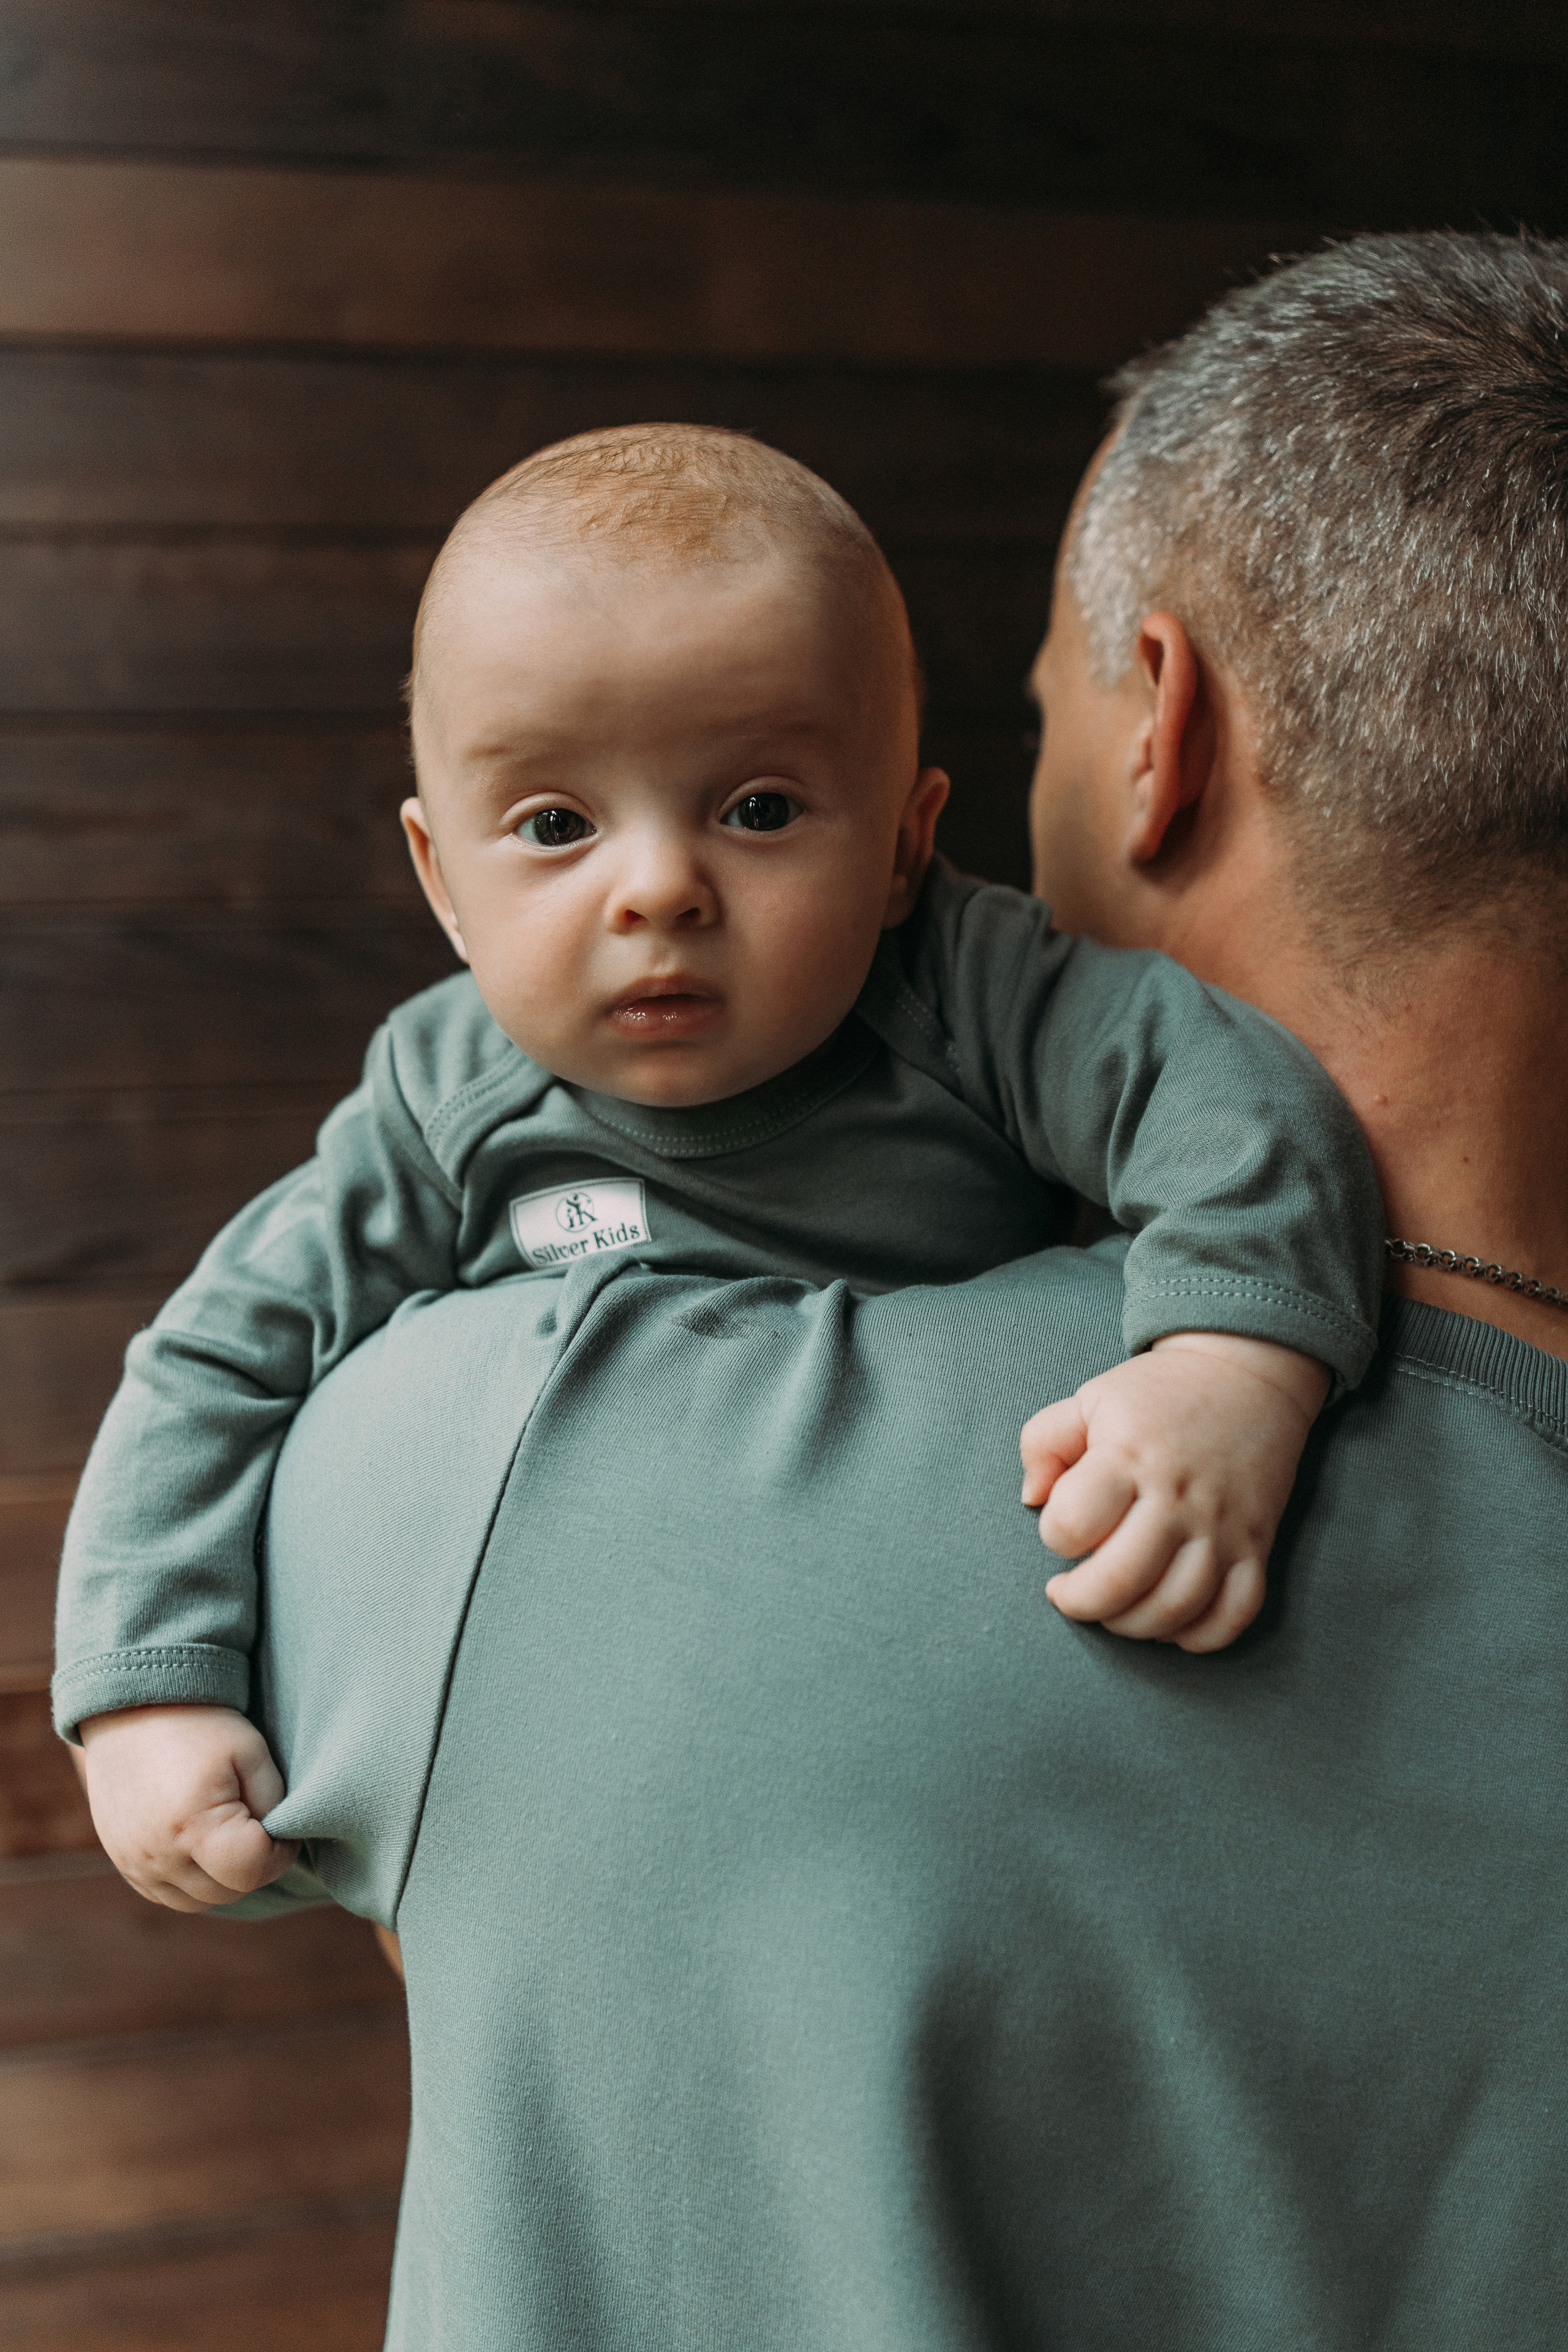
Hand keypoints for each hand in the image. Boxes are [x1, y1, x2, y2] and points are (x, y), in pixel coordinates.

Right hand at [78, 1703, 300, 1912]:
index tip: (284, 1830)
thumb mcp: (251, 1752)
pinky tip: (200, 1845)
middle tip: (259, 1829)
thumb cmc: (200, 1725)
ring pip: (197, 1902)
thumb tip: (278, 1840)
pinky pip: (166, 1895)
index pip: (252, 1872)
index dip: (280, 1854)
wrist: (131, 1709)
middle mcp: (158, 1855)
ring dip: (221, 1879)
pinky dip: (190, 1881)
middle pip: (227, 1892)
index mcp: (192, 1826)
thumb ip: (272, 1804)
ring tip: (229, 1836)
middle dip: (253, 1866)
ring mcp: (134, 1863)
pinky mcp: (122, 1861)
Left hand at [1019, 1334, 1327, 1653]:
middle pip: (1120, 1582)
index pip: (1072, 1523)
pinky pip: (1234, 1616)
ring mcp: (1222, 1527)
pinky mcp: (1257, 1546)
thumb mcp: (1089, 1400)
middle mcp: (1177, 1498)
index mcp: (1128, 1457)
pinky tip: (1170, 1622)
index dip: (1054, 1537)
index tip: (1062, 1530)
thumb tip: (1030, 1498)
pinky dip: (1198, 1636)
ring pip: (1174, 1609)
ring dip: (1132, 1625)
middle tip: (1069, 1593)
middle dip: (1081, 1603)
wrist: (1248, 1374)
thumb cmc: (1157, 1394)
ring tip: (1114, 1608)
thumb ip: (1042, 1443)